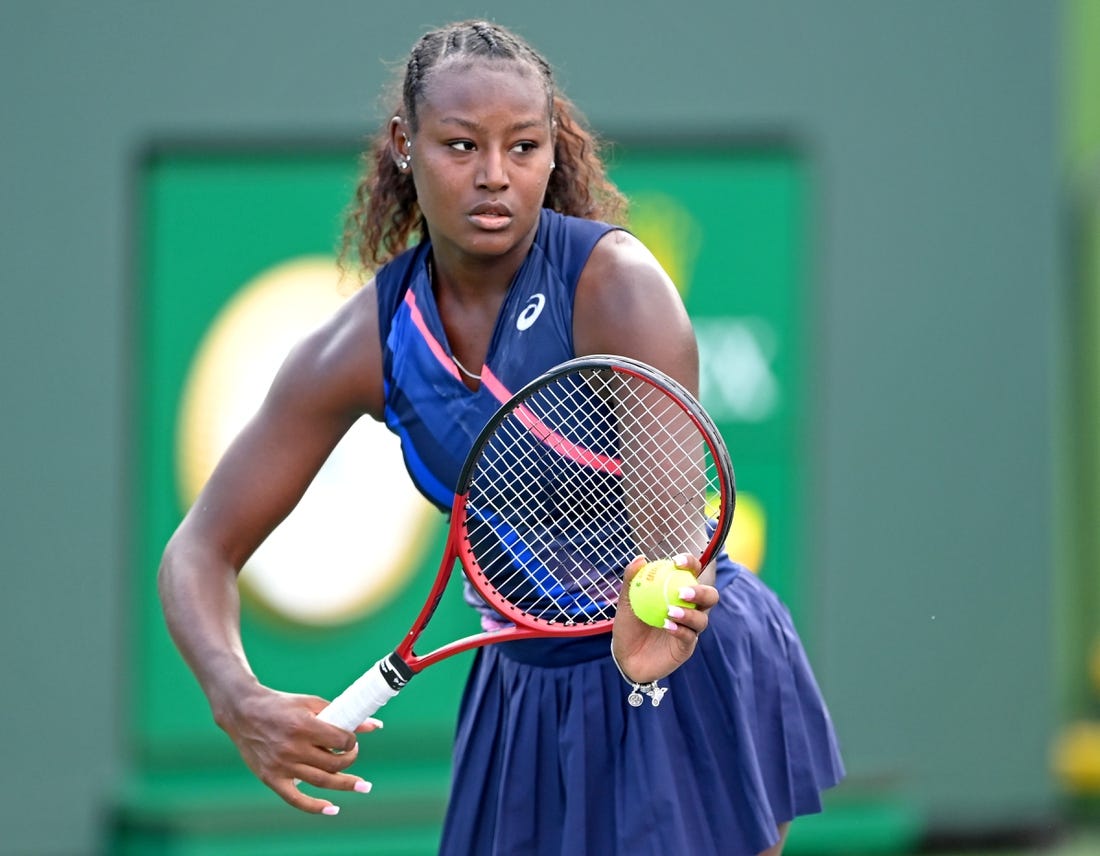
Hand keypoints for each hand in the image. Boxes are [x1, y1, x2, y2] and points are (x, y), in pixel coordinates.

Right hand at [215, 683, 382, 813]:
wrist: (243, 712)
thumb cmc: (281, 705)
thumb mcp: (311, 703)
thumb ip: (342, 713)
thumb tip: (374, 725)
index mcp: (304, 726)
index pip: (341, 741)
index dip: (351, 742)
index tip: (351, 741)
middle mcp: (293, 748)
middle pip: (334, 763)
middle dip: (350, 760)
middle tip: (352, 754)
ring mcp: (281, 765)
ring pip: (321, 782)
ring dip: (345, 784)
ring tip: (362, 785)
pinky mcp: (271, 778)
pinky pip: (295, 799)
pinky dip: (315, 807)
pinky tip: (332, 809)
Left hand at [611, 554, 719, 684]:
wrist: (625, 657)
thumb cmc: (628, 626)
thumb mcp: (626, 602)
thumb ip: (631, 580)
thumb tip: (640, 558)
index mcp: (678, 592)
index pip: (692, 573)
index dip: (690, 563)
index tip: (676, 562)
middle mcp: (690, 608)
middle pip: (710, 596)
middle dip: (701, 591)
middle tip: (682, 592)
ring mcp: (690, 629)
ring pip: (702, 618)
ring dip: (689, 614)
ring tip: (670, 611)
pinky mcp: (686, 647)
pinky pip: (690, 637)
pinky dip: (680, 630)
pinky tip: (667, 626)